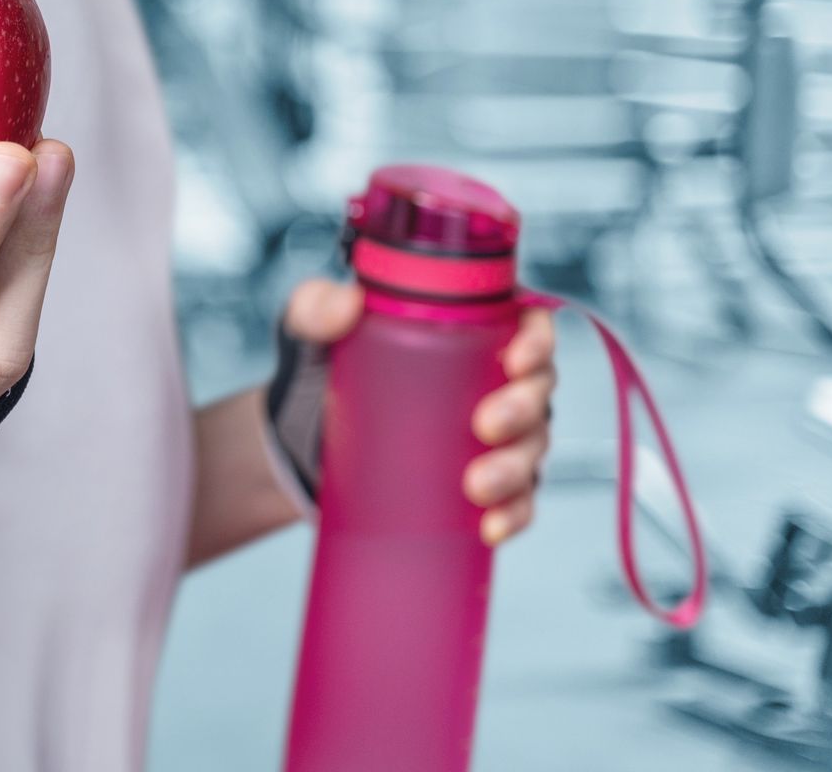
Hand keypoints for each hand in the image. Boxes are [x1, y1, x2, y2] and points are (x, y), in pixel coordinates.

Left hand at [273, 280, 556, 545]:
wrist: (293, 445)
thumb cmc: (315, 374)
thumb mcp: (306, 333)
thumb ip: (314, 307)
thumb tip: (345, 304)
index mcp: (467, 330)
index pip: (527, 324)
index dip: (538, 339)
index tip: (515, 359)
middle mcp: (490, 379)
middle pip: (537, 389)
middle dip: (525, 409)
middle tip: (485, 426)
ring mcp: (489, 436)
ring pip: (531, 447)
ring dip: (516, 469)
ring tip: (476, 486)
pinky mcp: (478, 484)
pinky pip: (516, 501)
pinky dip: (514, 514)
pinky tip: (492, 526)